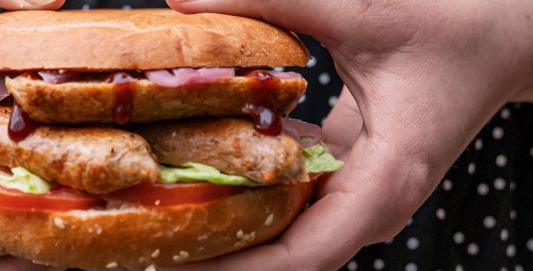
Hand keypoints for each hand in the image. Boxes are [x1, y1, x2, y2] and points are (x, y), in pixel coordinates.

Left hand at [164, 0, 532, 269]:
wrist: (509, 33)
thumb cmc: (458, 23)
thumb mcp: (362, 10)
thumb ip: (274, 1)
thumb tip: (184, 0)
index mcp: (385, 182)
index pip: (303, 255)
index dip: (235, 268)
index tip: (174, 265)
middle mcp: (372, 202)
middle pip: (284, 254)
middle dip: (218, 253)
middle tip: (150, 248)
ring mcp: (362, 192)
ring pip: (286, 231)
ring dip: (228, 227)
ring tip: (163, 214)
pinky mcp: (352, 172)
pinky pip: (293, 199)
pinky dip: (248, 194)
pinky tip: (202, 173)